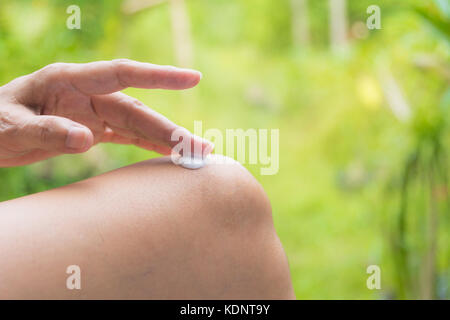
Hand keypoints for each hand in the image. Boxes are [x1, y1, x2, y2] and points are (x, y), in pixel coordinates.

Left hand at [0, 59, 212, 166]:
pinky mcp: (95, 128)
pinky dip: (149, 145)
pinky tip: (169, 154)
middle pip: (137, 109)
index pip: (121, 74)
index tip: (193, 78)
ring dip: (166, 138)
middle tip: (201, 146)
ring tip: (195, 152)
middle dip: (170, 128)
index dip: (158, 76)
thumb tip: (87, 140)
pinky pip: (127, 136)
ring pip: (138, 123)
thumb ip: (48, 132)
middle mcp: (87, 93)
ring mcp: (93, 111)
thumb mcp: (13, 129)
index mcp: (68, 80)